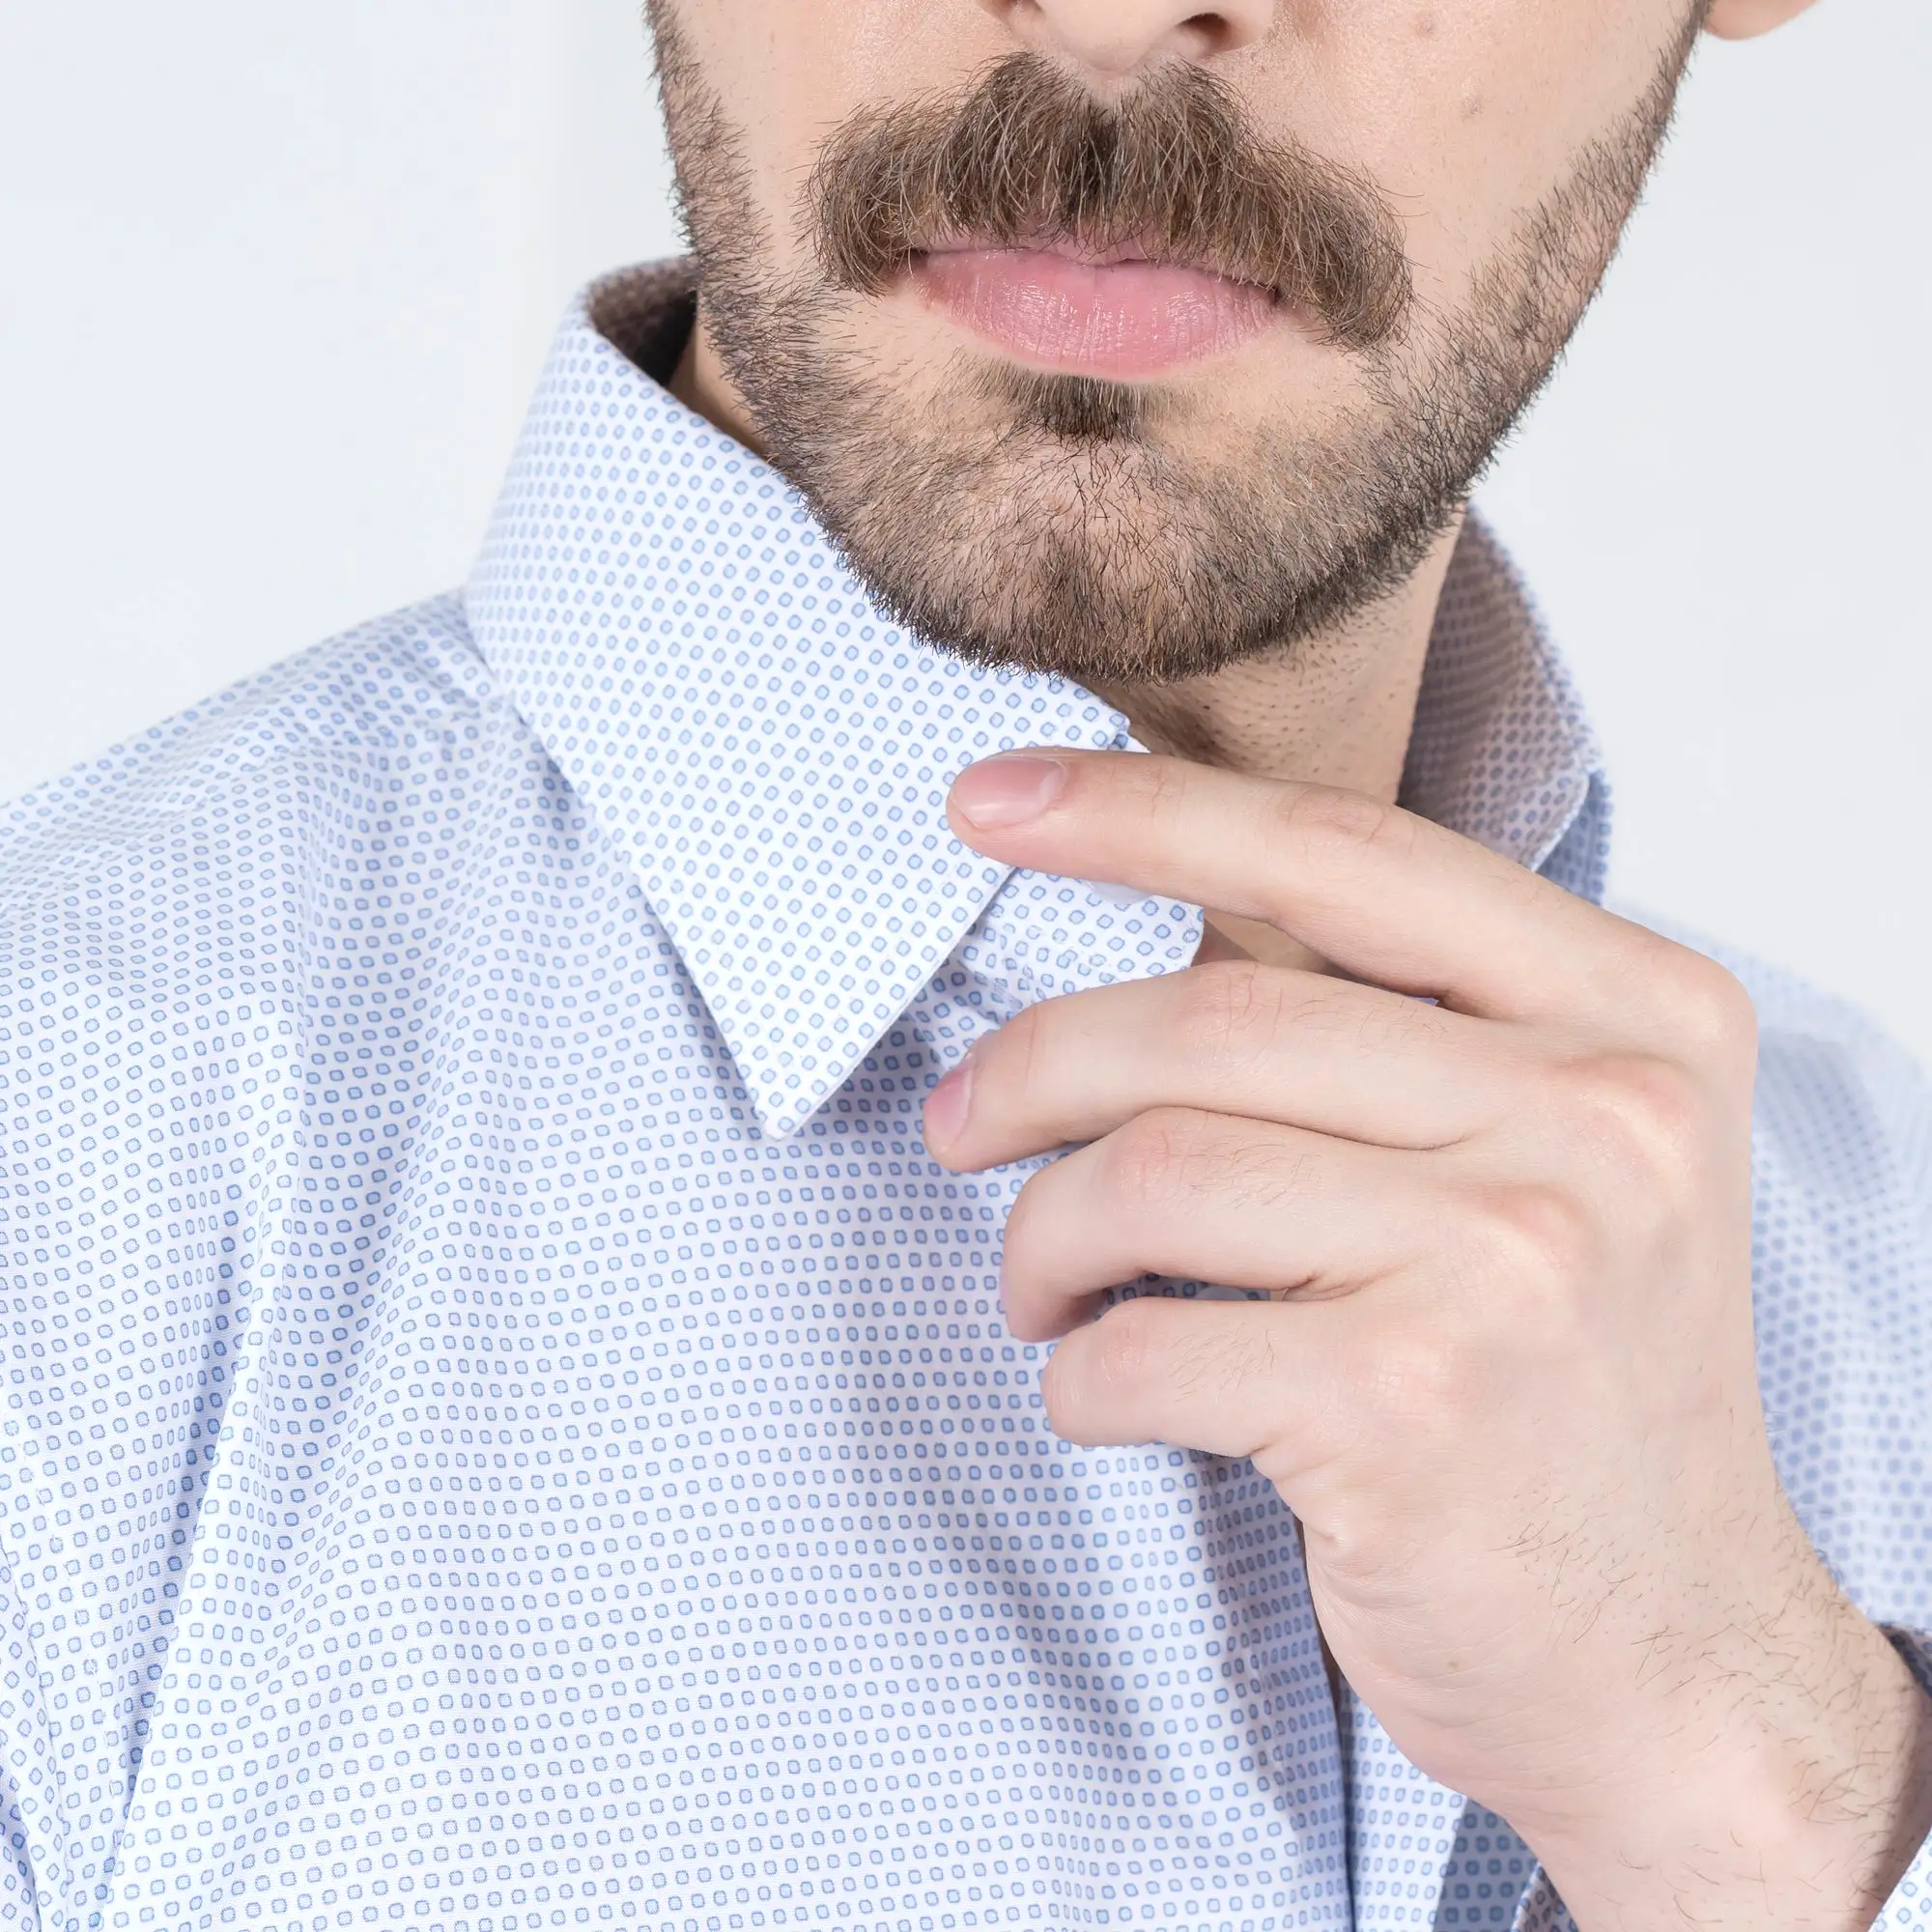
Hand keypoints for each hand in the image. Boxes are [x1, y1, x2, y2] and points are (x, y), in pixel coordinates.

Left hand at [925, 750, 1931, 1931]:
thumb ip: (1410, 1030)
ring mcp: (1515, 1262)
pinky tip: (1108, 1391)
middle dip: (1035, 1064)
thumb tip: (1151, 920)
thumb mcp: (1562, 1159)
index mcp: (1638, 1013)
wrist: (1677, 1660)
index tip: (991, 797)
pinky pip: (1144, 1345)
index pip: (1346, 853)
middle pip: (1215, 1014)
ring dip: (1042, 1236)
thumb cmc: (1576, 1393)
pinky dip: (1080, 1372)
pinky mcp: (1417, 1411)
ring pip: (1153, 1172)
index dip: (1143, 809)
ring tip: (1040, 1288)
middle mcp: (1600, 1116)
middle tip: (962, 1122)